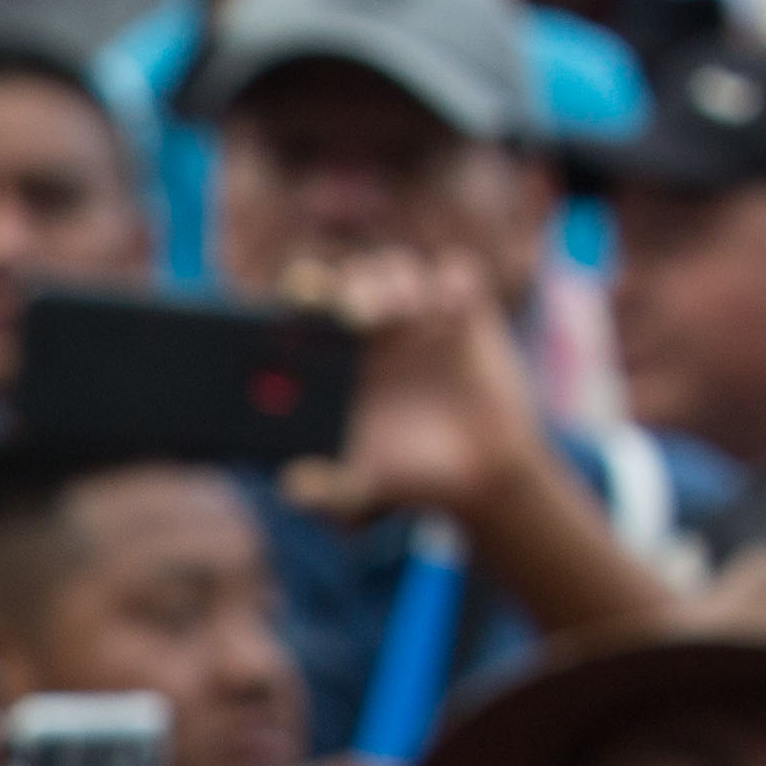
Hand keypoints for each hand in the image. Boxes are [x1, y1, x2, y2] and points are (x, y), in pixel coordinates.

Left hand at [275, 248, 540, 535]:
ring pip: (394, 269)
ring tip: (400, 314)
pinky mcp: (464, 313)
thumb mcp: (359, 496)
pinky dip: (452, 281)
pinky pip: (457, 275)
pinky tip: (452, 308)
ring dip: (392, 283)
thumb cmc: (404, 478)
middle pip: (346, 281)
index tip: (294, 315)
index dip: (294, 307)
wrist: (475, 476)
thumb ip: (324, 493)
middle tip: (352, 317)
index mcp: (327, 359)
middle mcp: (367, 328)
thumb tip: (290, 486)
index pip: (301, 314)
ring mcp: (416, 315)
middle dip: (345, 287)